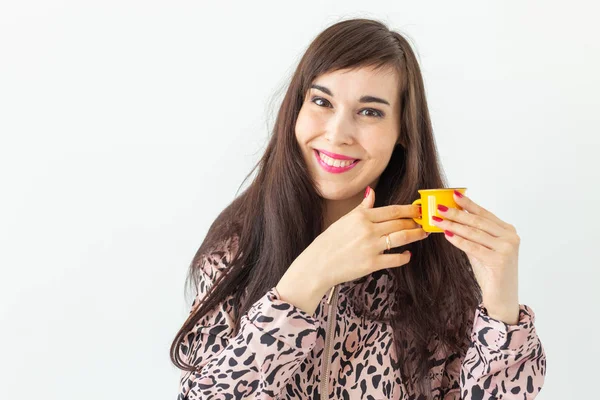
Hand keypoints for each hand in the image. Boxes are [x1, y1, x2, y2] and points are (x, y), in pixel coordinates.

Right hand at [292, 186, 428, 292]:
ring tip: (422, 234)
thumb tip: (371, 193)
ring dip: (416, 235)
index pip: (392, 210)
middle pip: (400, 223)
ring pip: (402, 237)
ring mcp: (371, 247)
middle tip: (424, 222)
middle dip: (415, 222)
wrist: (318, 264)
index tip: (418, 210)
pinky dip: (405, 257)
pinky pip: (395, 259)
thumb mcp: (344, 220)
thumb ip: (362, 208)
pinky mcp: (372, 263)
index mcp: (361, 217)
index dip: (409, 210)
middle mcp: (368, 229)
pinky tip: (407, 255)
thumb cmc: (329, 242)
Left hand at [431, 190, 520, 323]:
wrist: (502, 297)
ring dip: (454, 225)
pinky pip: (474, 247)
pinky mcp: (500, 260)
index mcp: (508, 231)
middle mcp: (511, 237)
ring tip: (438, 220)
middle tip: (439, 207)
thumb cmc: (491, 272)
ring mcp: (507, 248)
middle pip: (478, 222)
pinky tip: (447, 234)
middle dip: (456, 213)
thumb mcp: (481, 249)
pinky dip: (459, 240)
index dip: (468, 204)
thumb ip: (471, 234)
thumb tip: (452, 218)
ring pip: (475, 233)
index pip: (484, 214)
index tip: (453, 194)